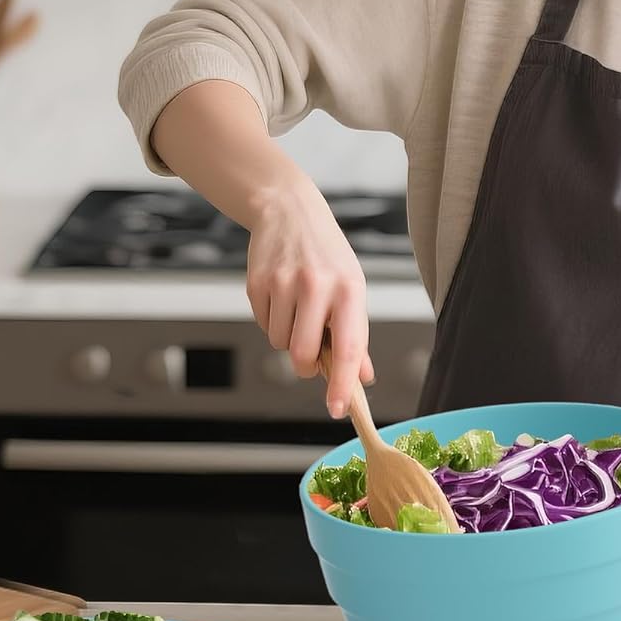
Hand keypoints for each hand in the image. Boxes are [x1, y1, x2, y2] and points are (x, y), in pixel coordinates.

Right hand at [244, 175, 374, 417]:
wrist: (288, 211)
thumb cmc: (327, 255)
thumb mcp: (351, 287)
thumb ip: (356, 334)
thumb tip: (363, 377)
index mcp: (349, 289)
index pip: (348, 346)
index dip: (343, 383)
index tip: (338, 408)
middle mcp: (317, 285)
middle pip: (304, 353)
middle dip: (305, 365)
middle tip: (310, 356)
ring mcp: (284, 282)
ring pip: (280, 343)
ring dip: (288, 338)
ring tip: (298, 309)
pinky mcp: (257, 282)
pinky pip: (264, 325)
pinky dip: (273, 322)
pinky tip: (281, 297)